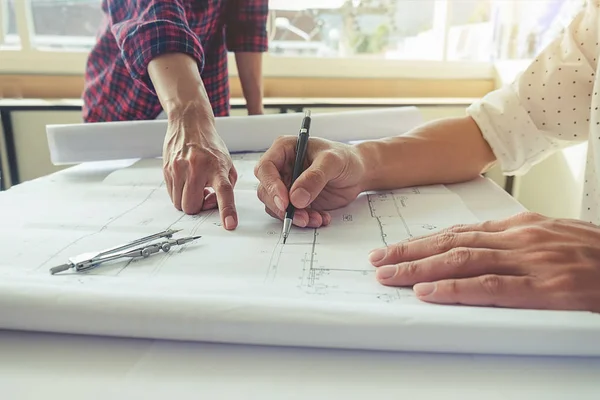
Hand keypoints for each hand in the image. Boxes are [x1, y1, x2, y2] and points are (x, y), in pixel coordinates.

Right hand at [162, 108, 237, 229]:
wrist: (189, 123)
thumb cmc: (210, 145)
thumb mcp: (227, 163)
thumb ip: (226, 186)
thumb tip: (215, 204)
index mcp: (217, 167)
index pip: (224, 192)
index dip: (227, 210)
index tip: (230, 225)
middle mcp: (196, 168)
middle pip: (192, 207)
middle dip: (199, 206)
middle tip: (205, 194)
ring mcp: (178, 169)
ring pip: (179, 204)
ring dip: (188, 200)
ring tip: (196, 185)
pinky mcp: (167, 170)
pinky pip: (171, 194)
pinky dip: (180, 193)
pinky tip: (186, 180)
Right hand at [254, 136, 365, 227]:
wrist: (359, 173)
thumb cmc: (345, 158)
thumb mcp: (332, 161)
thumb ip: (315, 177)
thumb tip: (296, 197)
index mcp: (285, 149)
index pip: (266, 167)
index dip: (271, 185)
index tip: (285, 201)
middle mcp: (282, 168)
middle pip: (266, 190)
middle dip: (282, 207)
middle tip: (300, 216)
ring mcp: (288, 185)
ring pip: (277, 206)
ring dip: (295, 216)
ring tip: (316, 218)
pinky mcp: (295, 201)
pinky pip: (291, 214)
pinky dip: (305, 220)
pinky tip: (320, 217)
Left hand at [368, 212, 599, 312]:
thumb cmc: (596, 255)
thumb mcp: (553, 237)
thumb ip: (516, 242)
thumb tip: (478, 247)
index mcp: (520, 227)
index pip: (459, 231)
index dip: (422, 241)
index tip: (395, 248)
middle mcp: (519, 239)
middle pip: (451, 243)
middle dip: (409, 252)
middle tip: (378, 261)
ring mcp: (531, 262)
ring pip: (462, 260)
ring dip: (420, 269)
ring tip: (389, 276)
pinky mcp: (545, 288)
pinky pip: (490, 287)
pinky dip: (455, 289)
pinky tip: (429, 292)